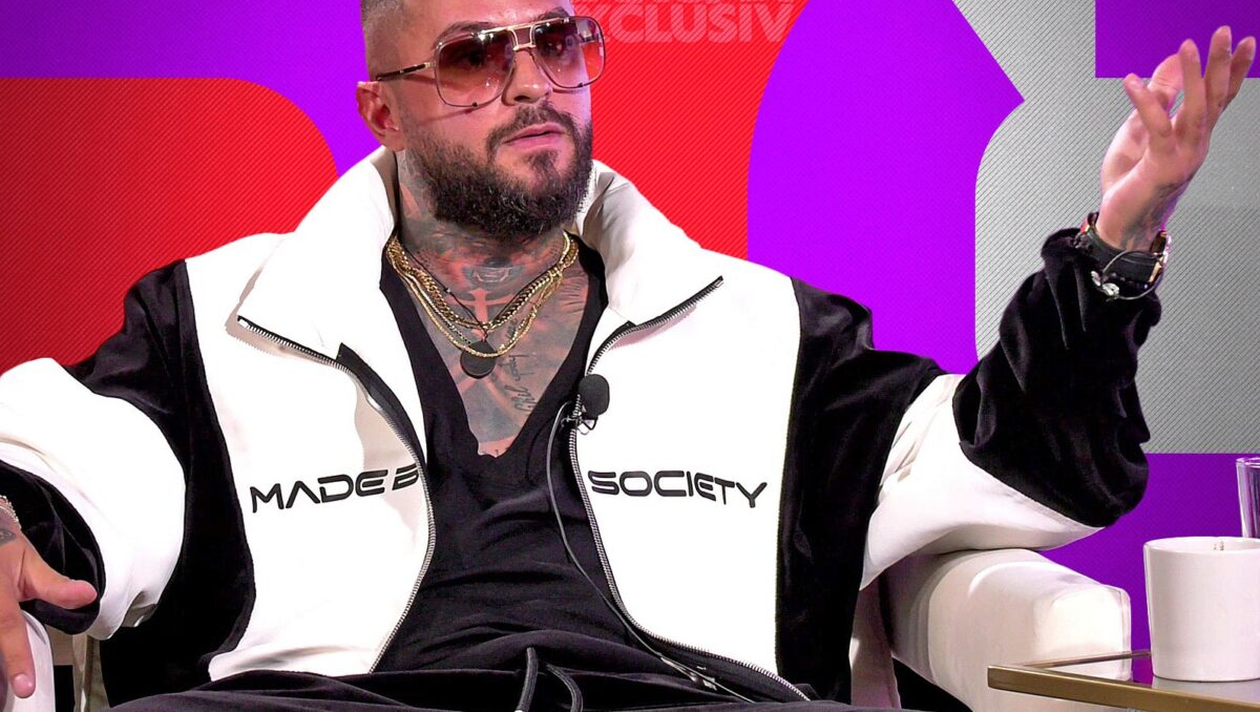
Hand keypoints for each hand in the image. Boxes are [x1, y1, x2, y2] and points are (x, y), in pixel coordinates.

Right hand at [0, 513, 95, 698]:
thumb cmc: (3, 548)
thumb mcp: (28, 561)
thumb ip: (54, 585)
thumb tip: (87, 596)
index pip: (7, 627)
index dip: (16, 658)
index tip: (25, 686)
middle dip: (6, 663)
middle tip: (23, 685)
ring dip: (2, 659)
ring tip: (11, 680)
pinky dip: (3, 648)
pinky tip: (6, 665)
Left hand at [1096, 26, 1254, 250]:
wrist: (1122, 223)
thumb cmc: (1130, 181)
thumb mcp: (1140, 131)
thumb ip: (1157, 100)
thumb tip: (1170, 63)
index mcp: (1193, 136)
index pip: (1220, 98)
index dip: (1233, 70)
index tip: (1245, 42)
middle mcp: (1196, 144)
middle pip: (1216, 98)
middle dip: (1221, 64)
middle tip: (1223, 32)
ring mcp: (1183, 156)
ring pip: (1196, 110)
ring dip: (1194, 77)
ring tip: (1187, 46)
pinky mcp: (1162, 166)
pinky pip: (1157, 128)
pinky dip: (1145, 102)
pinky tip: (1132, 81)